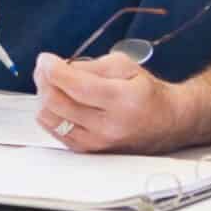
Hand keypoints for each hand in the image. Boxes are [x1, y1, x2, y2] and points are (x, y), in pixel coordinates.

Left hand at [32, 50, 192, 153]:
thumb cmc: (146, 93)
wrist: (167, 123)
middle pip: (56, 102)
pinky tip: (59, 102)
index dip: (52, 69)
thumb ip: (92, 65)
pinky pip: (55, 131)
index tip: (45, 59)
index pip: (75, 85)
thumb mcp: (126, 66)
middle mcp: (108, 126)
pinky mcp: (88, 151)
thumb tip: (59, 68)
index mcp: (122, 100)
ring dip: (44, 97)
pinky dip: (50, 113)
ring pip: (50, 119)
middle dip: (43, 80)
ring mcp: (97, 143)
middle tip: (45, 68)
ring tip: (53, 84)